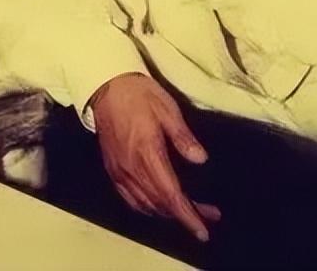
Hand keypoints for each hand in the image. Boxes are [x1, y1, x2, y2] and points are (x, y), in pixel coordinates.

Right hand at [91, 73, 220, 240]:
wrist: (107, 86)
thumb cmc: (139, 94)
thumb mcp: (167, 108)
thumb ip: (183, 137)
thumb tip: (201, 159)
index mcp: (147, 153)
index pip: (171, 194)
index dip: (188, 215)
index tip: (203, 230)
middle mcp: (131, 168)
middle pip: (161, 204)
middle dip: (185, 215)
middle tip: (209, 216)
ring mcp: (119, 172)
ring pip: (146, 205)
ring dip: (168, 213)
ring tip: (191, 211)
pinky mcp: (113, 170)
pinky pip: (131, 199)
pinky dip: (148, 208)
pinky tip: (159, 205)